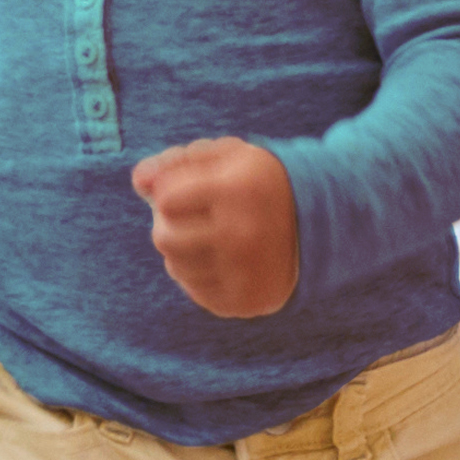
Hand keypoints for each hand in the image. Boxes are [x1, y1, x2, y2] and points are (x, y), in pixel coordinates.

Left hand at [131, 138, 299, 318]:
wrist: (320, 224)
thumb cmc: (259, 183)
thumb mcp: (226, 157)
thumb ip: (176, 161)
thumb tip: (138, 181)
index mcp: (238, 189)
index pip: (165, 198)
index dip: (172, 190)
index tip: (193, 190)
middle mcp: (242, 234)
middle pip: (163, 237)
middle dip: (171, 223)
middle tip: (195, 216)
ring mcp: (244, 273)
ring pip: (175, 266)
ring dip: (183, 249)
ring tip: (209, 236)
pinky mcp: (245, 301)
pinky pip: (194, 290)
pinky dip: (200, 273)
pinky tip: (221, 259)